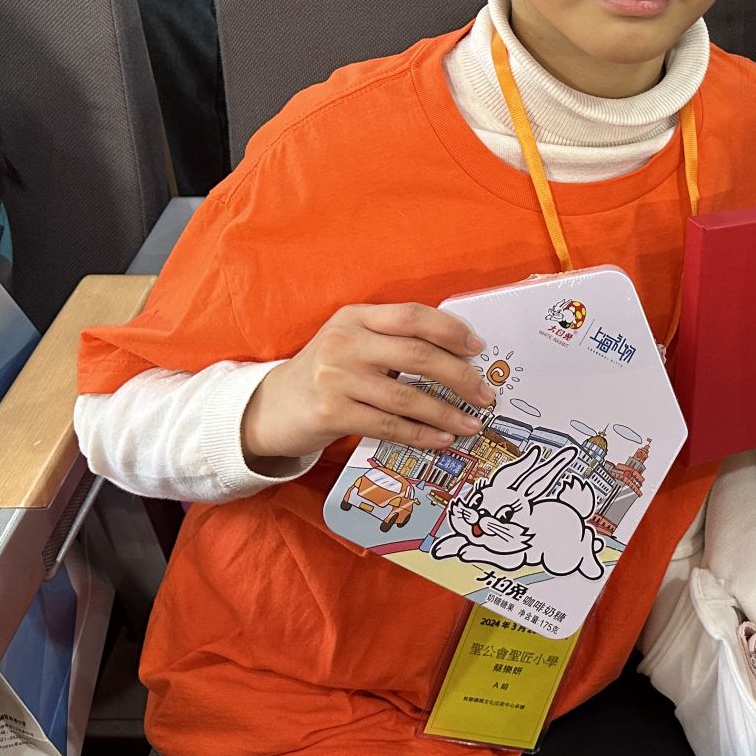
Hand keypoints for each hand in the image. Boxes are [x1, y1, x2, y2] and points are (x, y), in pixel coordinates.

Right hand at [241, 303, 494, 463]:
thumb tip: (458, 355)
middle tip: (486, 393)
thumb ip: (392, 340)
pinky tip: (442, 440)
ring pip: (407, 397)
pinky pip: (389, 426)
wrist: (270, 407)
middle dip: (460, 375)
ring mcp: (336, 378)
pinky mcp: (332, 414)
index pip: (412, 315)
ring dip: (447, 413)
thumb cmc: (325, 373)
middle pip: (417, 355)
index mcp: (356, 316)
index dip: (450, 330)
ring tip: (472, 423)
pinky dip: (422, 434)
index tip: (478, 348)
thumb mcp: (352, 342)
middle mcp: (345, 342)